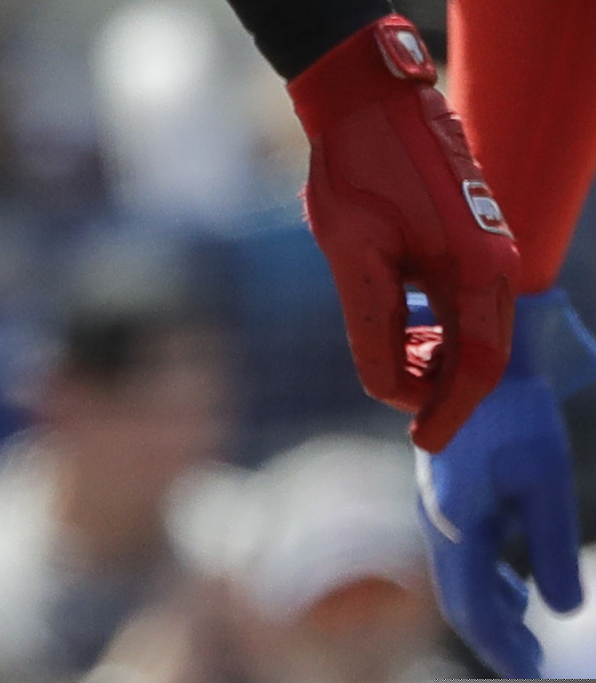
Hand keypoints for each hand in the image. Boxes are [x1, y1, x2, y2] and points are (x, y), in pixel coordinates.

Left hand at [289, 15, 521, 452]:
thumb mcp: (353, 253)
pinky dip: (438, 322)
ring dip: (437, 352)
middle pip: (481, 353)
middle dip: (440, 385)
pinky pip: (466, 297)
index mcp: (479, 272)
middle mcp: (499, 262)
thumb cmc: (356, 166)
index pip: (476, 367)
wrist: (366, 93)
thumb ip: (373, 326)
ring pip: (475, 326)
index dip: (449, 410)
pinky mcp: (474, 232)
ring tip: (390, 353)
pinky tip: (400, 320)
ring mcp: (491, 245)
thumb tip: (389, 392)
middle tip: (399, 402)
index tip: (421, 441)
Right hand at [422, 289, 595, 674]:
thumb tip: (558, 611)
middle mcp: (437, 516)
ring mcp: (436, 499)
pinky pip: (459, 546)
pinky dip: (486, 575)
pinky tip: (517, 582)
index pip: (471, 608)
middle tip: (533, 665)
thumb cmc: (517, 413)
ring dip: (491, 605)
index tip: (535, 675)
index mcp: (456, 521)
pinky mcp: (445, 484)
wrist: (479, 345)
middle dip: (496, 635)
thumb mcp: (546, 482)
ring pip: (456, 571)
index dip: (502, 649)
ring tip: (528, 627)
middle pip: (457, 596)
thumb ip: (548, 547)